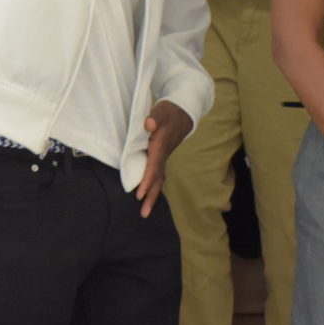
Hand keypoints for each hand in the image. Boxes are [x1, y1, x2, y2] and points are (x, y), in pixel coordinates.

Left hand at [136, 100, 191, 216]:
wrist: (184, 113)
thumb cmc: (170, 112)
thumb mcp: (162, 111)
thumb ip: (155, 117)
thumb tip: (149, 124)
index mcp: (160, 146)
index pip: (153, 166)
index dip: (147, 180)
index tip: (140, 194)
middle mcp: (162, 155)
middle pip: (157, 179)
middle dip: (151, 196)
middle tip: (144, 213)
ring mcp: (163, 157)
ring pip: (158, 179)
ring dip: (152, 194)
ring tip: (145, 210)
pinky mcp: (162, 157)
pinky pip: (158, 174)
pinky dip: (153, 185)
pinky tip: (149, 194)